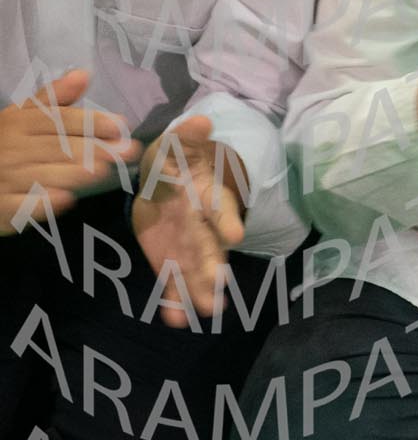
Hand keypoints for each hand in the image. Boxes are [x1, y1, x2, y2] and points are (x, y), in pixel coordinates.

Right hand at [0, 70, 140, 233]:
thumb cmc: (5, 144)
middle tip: (126, 151)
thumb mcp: (21, 116)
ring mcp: (7, 179)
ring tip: (102, 170)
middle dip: (94, 148)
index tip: (121, 125)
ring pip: (43, 174)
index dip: (90, 121)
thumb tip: (83, 73)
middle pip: (58, 147)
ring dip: (73, 173)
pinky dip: (43, 203)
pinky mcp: (3, 207)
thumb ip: (52, 98)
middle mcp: (14, 149)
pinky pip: (23, 205)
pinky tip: (66, 199)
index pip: (59, 119)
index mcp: (20, 123)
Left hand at [131, 116, 246, 326]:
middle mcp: (202, 225)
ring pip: (194, 269)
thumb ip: (186, 136)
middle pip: (209, 246)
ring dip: (199, 290)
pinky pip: (172, 281)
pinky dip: (174, 300)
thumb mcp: (176, 144)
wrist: (161, 182)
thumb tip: (202, 119)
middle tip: (219, 288)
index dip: (226, 219)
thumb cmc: (175, 160)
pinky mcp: (168, 259)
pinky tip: (176, 320)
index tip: (235, 234)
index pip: (219, 207)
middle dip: (214, 266)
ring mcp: (186, 245)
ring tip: (207, 312)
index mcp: (206, 195)